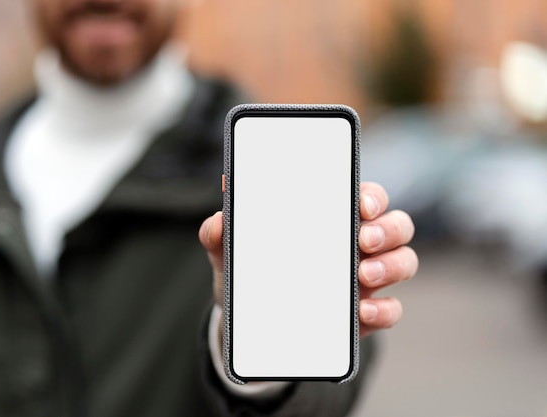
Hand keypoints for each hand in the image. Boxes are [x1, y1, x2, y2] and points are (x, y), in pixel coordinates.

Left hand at [198, 182, 417, 338]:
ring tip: (363, 275)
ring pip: (404, 261)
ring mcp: (367, 278)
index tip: (360, 203)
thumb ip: (220, 234)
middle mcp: (358, 244)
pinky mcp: (368, 313)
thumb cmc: (253, 272)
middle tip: (362, 239)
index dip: (372, 196)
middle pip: (397, 224)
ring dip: (392, 265)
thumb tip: (218, 222)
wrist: (255, 323)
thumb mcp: (233, 253)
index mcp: (332, 219)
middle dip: (388, 228)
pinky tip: (363, 310)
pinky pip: (392, 309)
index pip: (366, 197)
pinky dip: (385, 309)